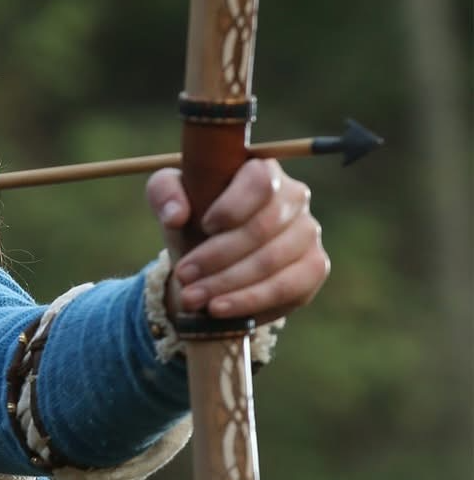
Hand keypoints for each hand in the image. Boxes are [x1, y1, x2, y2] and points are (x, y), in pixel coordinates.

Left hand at [146, 159, 329, 322]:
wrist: (212, 261)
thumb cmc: (194, 219)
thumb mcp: (170, 198)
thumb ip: (165, 192)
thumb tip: (176, 215)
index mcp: (264, 170)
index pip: (260, 181)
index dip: (232, 206)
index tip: (203, 226)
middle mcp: (295, 197)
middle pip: (262, 228)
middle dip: (217, 257)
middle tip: (183, 275)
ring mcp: (308, 233)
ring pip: (271, 261)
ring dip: (227, 284)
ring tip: (192, 298)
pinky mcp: (314, 268)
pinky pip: (287, 288)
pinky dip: (249, 301)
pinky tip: (219, 309)